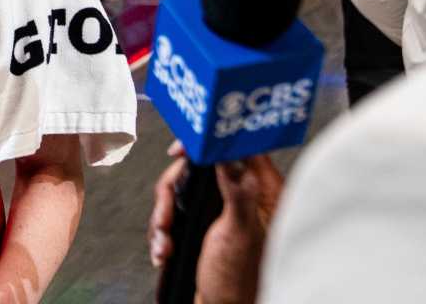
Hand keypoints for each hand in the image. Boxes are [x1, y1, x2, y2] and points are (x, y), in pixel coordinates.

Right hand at [149, 142, 283, 303]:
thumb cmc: (240, 283)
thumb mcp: (238, 231)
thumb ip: (236, 187)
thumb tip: (226, 152)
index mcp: (262, 192)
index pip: (237, 146)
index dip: (207, 143)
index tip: (181, 150)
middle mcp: (240, 196)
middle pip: (197, 168)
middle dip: (172, 194)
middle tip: (165, 217)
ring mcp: (219, 211)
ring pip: (180, 191)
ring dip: (163, 218)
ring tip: (165, 244)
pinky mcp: (201, 224)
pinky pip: (173, 213)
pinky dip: (163, 232)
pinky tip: (165, 251)